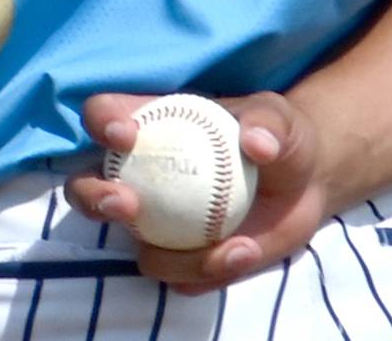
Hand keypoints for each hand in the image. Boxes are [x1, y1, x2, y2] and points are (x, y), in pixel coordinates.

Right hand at [64, 91, 329, 293]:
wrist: (304, 185)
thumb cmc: (279, 136)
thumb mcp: (279, 118)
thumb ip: (268, 123)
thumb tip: (257, 143)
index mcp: (151, 126)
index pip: (104, 116)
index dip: (101, 122)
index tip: (126, 135)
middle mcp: (142, 176)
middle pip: (87, 188)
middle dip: (93, 198)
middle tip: (128, 204)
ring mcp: (158, 223)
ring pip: (136, 246)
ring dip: (176, 255)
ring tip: (231, 246)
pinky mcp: (182, 260)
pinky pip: (178, 275)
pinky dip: (207, 271)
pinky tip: (244, 252)